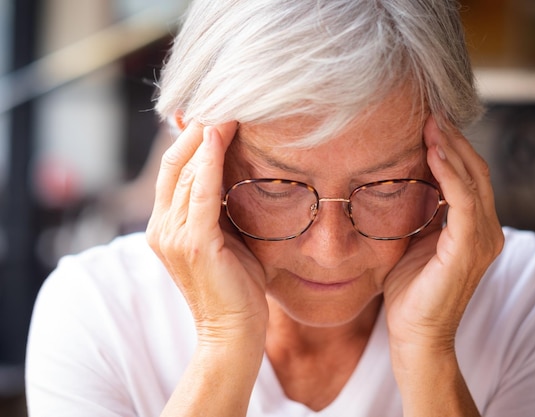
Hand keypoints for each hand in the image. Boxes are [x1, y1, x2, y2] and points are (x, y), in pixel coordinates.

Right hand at [146, 121, 267, 346]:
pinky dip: (210, 159)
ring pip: (186, 171)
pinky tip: (221, 133)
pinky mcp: (193, 243)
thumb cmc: (236, 285)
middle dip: (198, 128)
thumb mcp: (225, 238)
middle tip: (226, 99)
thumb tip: (235, 173)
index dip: (192, 137)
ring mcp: (172, 235)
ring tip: (230, 106)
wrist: (233, 332)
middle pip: (175, 163)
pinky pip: (200, 191)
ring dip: (207, 135)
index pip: (174, 169)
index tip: (217, 111)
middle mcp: (161, 227)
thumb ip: (220, 208)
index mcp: (166, 225)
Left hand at [384, 116, 503, 352]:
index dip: (453, 147)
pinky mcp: (469, 249)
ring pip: (474, 181)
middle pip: (476, 172)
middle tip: (430, 111)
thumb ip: (419, 210)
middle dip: (453, 139)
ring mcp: (483, 240)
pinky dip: (450, 173)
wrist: (413, 334)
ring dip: (452, 149)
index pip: (469, 177)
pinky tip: (433, 151)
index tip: (428, 120)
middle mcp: (487, 231)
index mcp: (474, 228)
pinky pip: (464, 202)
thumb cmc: (409, 289)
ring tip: (431, 122)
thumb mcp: (412, 239)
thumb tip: (401, 177)